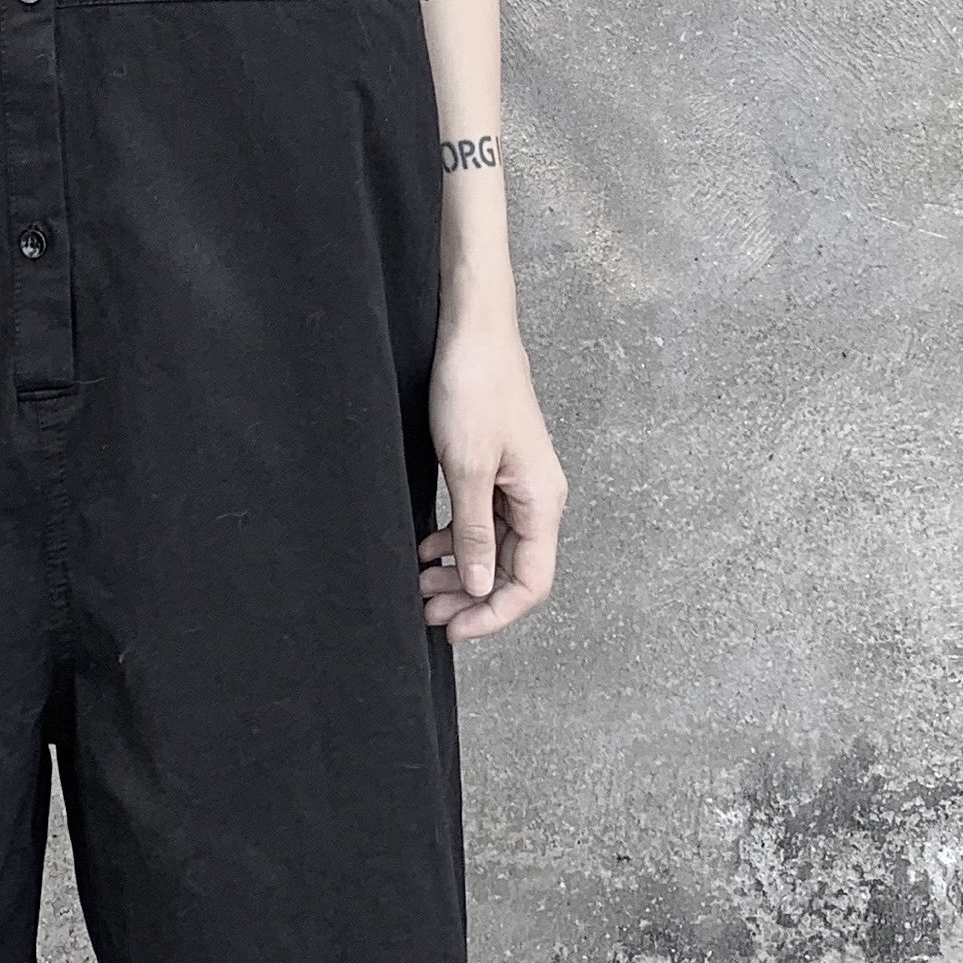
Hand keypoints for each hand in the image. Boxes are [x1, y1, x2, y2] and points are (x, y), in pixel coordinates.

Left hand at [416, 311, 566, 642]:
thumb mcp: (466, 466)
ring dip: (460, 573)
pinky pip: (482, 522)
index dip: (494, 615)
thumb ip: (474, 531)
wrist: (473, 331)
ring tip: (420, 587)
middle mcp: (538, 499)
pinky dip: (456, 541)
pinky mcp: (497, 470)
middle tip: (427, 613)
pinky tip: (427, 549)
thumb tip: (479, 586)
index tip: (455, 630)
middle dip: (471, 599)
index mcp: (542, 502)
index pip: (530, 583)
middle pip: (512, 571)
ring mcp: (517, 485)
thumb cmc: (475, 387)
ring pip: (493, 549)